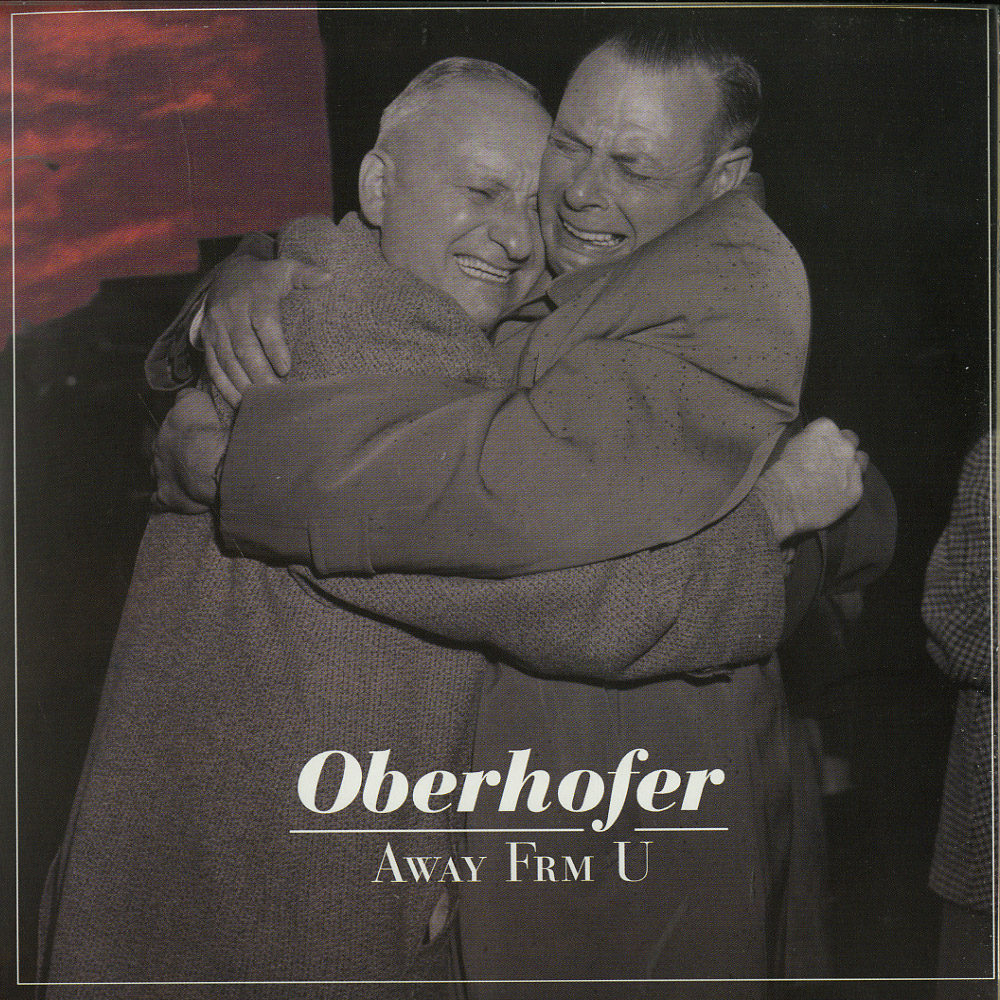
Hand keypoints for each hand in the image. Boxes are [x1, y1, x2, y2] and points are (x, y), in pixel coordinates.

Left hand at [152, 389, 229, 512]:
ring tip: (179, 478)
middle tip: (186, 457)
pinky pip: (158, 502)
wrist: (211, 463)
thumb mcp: (195, 401)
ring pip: (156, 475)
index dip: (178, 434)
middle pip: (159, 454)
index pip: (166, 432)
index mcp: (165, 432)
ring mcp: (161, 477)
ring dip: (165, 476)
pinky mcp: (168, 498)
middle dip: (170, 455)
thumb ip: (186, 396)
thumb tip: (183, 394)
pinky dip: (161, 502)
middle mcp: (158, 454)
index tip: (189, 436)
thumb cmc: (204, 432)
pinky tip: (166, 502)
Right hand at [200, 256, 329, 405]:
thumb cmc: (264, 278)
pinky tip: (240, 402)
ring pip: (227, 360)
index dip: (274, 346)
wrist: (226, 275)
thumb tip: (328, 277)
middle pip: (244, 347)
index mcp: (255, 296)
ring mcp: (217, 328)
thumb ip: (305, 274)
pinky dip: (225, 386)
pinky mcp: (207, 341)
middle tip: (277, 394)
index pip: (264, 322)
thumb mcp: (285, 268)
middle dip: (260, 373)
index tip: (286, 367)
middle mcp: (232, 312)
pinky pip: (213, 366)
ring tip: (261, 404)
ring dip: (243, 384)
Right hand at [755, 417, 866, 542]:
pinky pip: (858, 484)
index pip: (828, 426)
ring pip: (860, 459)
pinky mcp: (856, 490)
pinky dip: (848, 487)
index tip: (812, 448)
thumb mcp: (787, 445)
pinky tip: (834, 494)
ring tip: (835, 477)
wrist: (780, 502)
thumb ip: (805, 441)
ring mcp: (852, 467)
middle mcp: (843, 444)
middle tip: (825, 462)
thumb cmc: (776, 473)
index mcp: (824, 429)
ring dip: (850, 464)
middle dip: (839, 448)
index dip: (820, 438)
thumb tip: (809, 445)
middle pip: (849, 439)